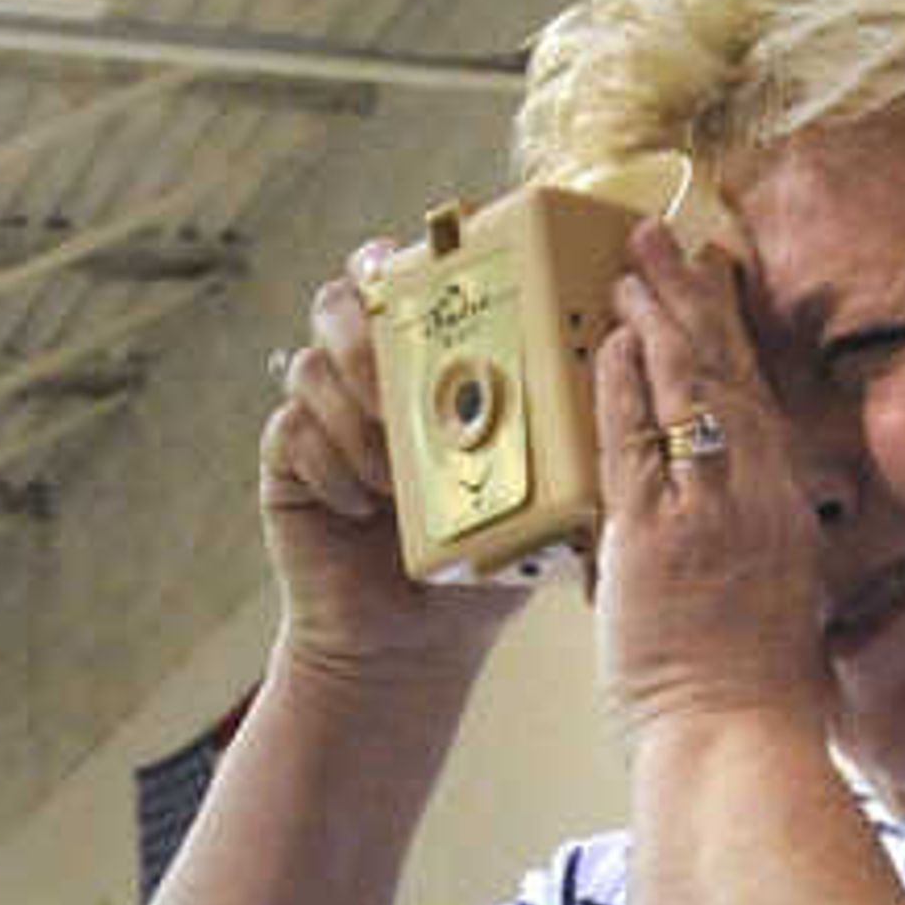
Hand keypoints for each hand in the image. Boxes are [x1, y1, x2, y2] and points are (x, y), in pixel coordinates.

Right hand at [260, 248, 534, 691]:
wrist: (412, 641)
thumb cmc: (478, 559)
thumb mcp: (534, 492)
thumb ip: (561, 431)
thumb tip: (616, 372)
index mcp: (426, 362)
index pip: (405, 278)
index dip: (405, 262)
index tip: (424, 279)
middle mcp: (367, 375)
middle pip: (343, 299)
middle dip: (369, 332)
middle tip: (401, 381)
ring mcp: (323, 414)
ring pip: (310, 361)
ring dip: (351, 407)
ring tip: (391, 472)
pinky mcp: (288, 461)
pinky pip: (290, 429)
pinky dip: (327, 463)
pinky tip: (360, 505)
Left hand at [593, 218, 826, 746]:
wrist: (738, 747)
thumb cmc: (754, 704)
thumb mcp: (775, 613)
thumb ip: (753, 560)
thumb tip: (735, 544)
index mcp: (782, 516)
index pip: (755, 402)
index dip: (731, 336)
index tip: (713, 282)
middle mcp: (755, 499)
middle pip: (726, 374)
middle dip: (692, 297)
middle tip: (662, 236)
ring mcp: (708, 512)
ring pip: (686, 391)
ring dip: (656, 318)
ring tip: (628, 264)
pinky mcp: (658, 536)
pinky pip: (638, 441)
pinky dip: (626, 385)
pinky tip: (612, 339)